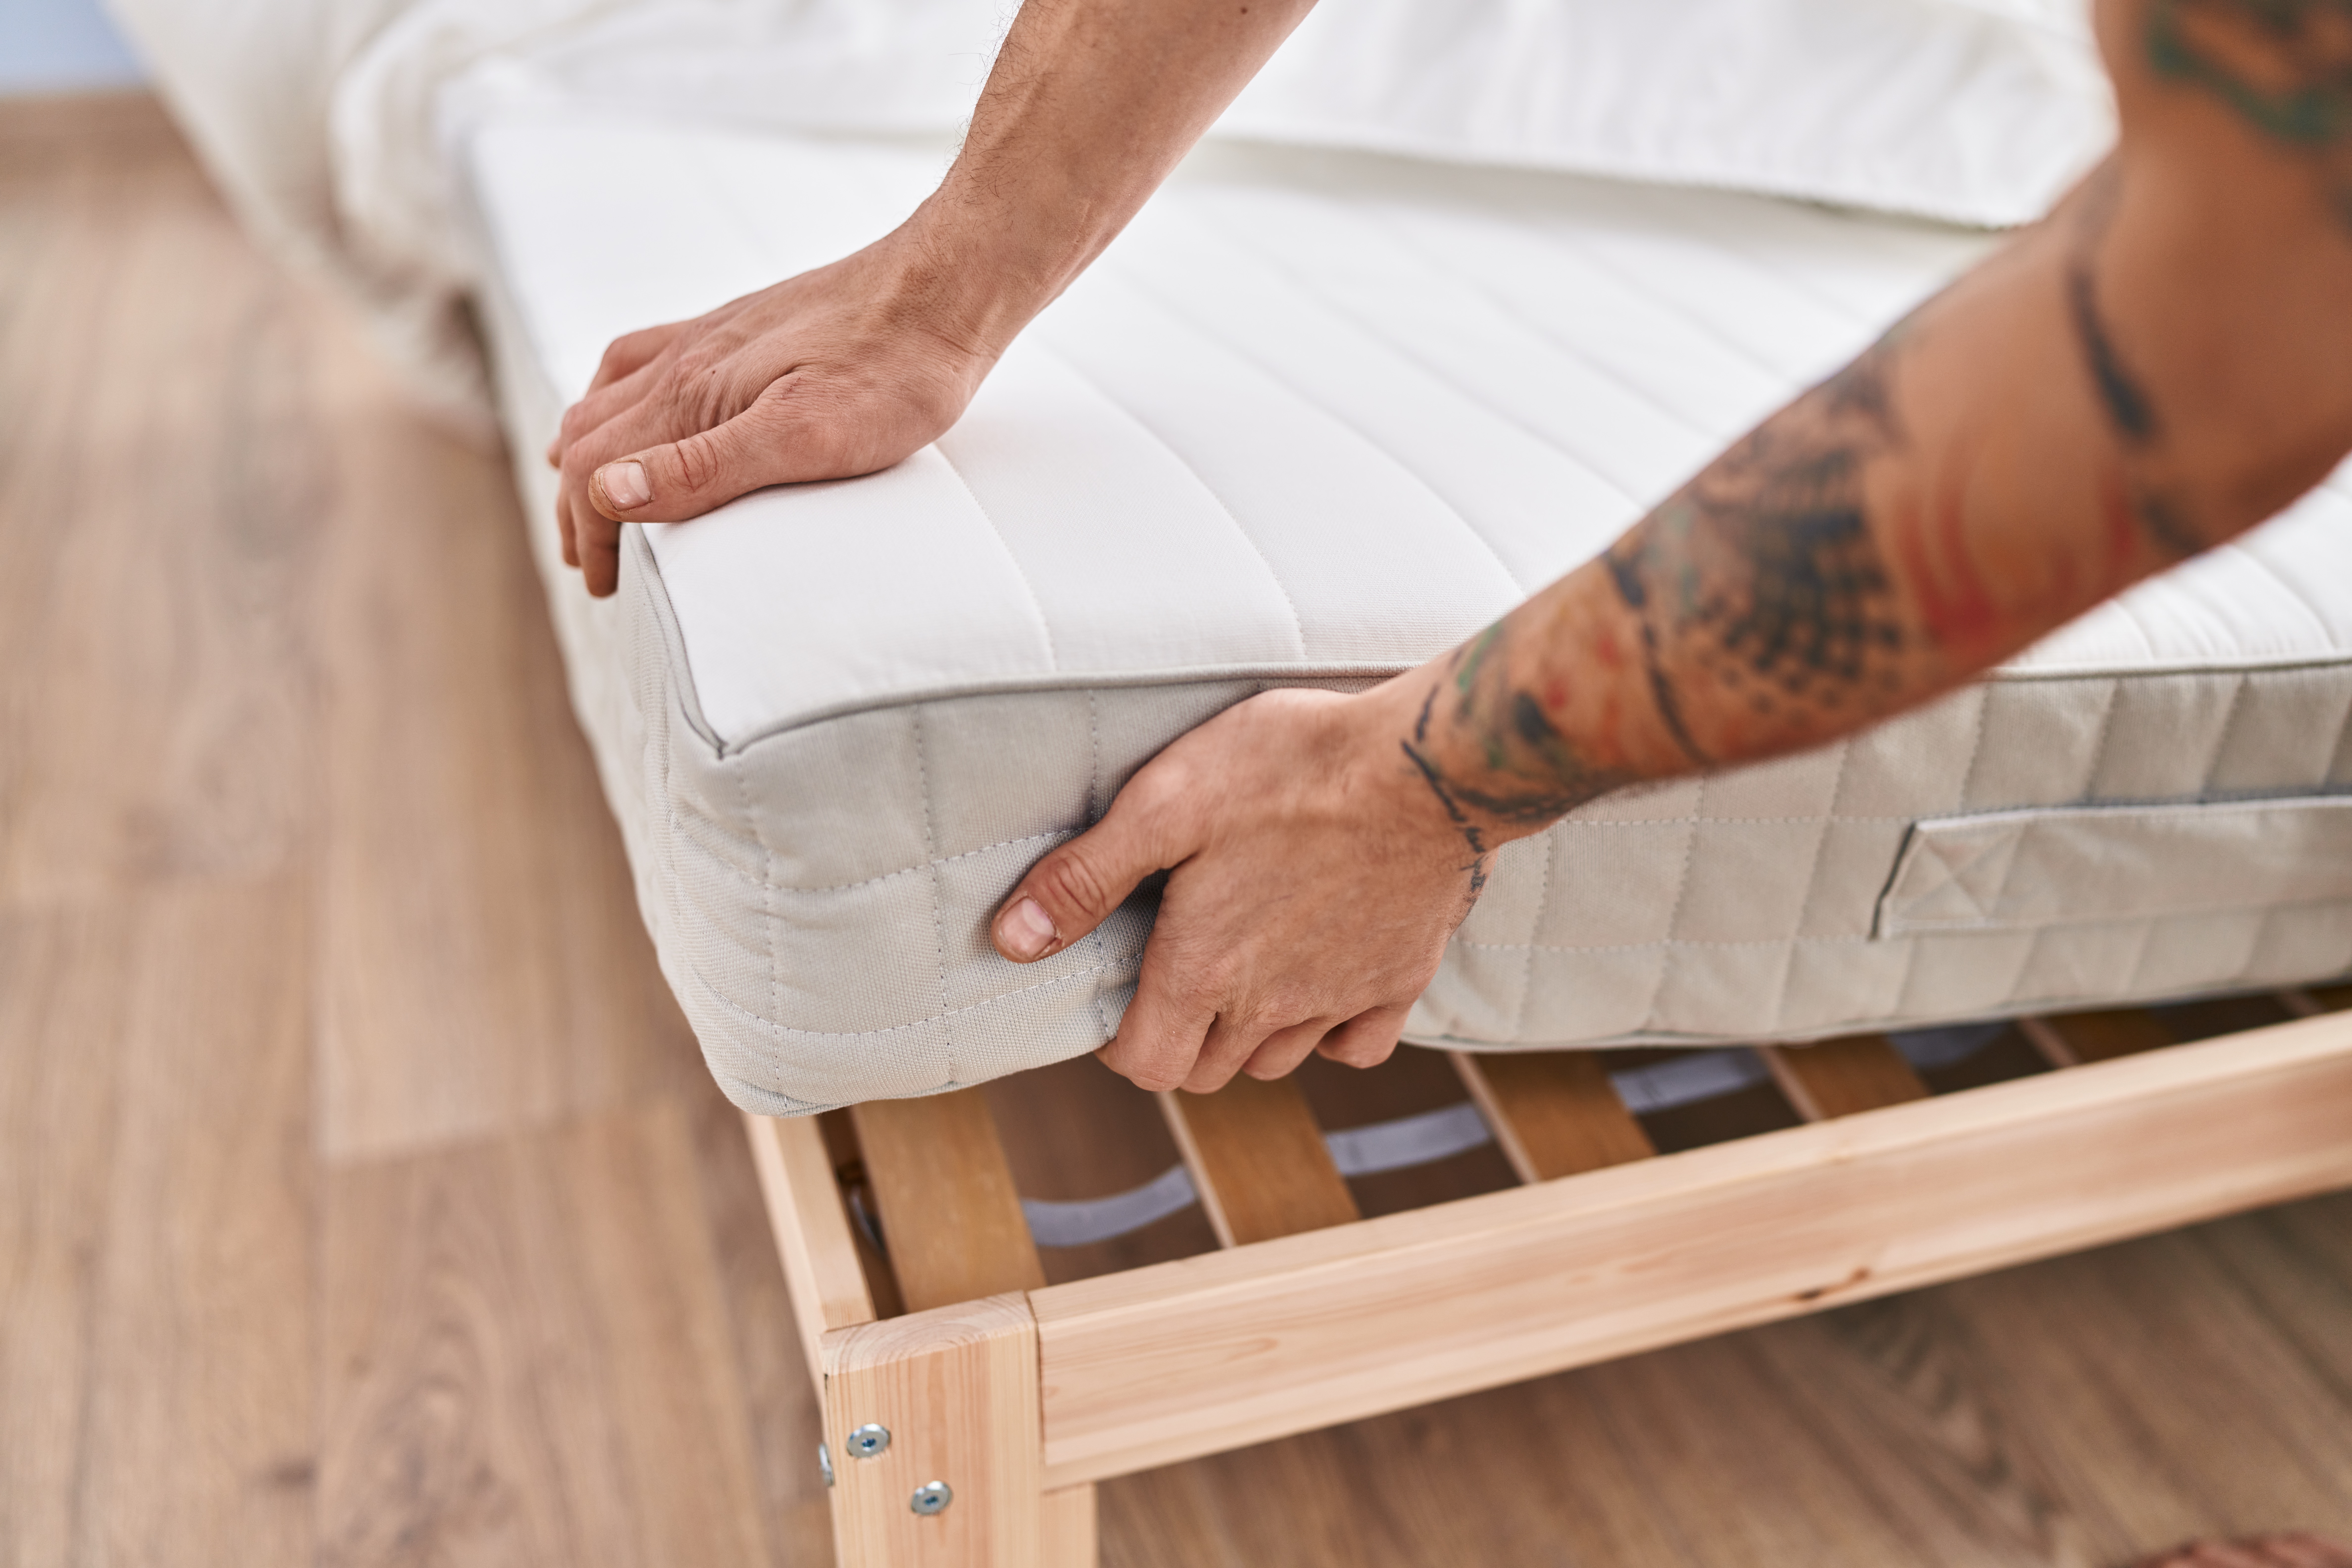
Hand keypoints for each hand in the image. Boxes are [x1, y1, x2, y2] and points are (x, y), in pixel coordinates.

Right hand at [546, 221, 1004, 596]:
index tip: (604, 585)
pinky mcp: (741, 325)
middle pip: (589, 435)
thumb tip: (607, 492)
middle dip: (577, 504)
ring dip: (587, 449)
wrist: (943, 288)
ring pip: (609, 394)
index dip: (591, 535)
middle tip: (590, 561)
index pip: (596, 472)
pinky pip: (648, 356)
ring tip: (591, 493)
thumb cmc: (891, 370)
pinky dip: (619, 395)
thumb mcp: (804, 438)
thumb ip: (703, 467)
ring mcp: (710, 336)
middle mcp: (685, 359)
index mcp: (691, 395)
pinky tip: (638, 407)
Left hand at [988, 681, 1488, 1092]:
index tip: (1119, 999)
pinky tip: (1316, 981)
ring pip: (1275, 1060)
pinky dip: (1328, 1031)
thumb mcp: (1163, 802)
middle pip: (1206, 1069)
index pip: (1146, 1065)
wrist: (1424, 763)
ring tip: (1238, 967)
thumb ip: (1085, 878)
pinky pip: (1354, 1045)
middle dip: (1176, 1036)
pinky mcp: (1400, 979)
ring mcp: (1341, 998)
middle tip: (1173, 972)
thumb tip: (1011, 942)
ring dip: (1245, 1033)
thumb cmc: (1289, 768)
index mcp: (1206, 971)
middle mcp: (1272, 1004)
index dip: (1119, 1043)